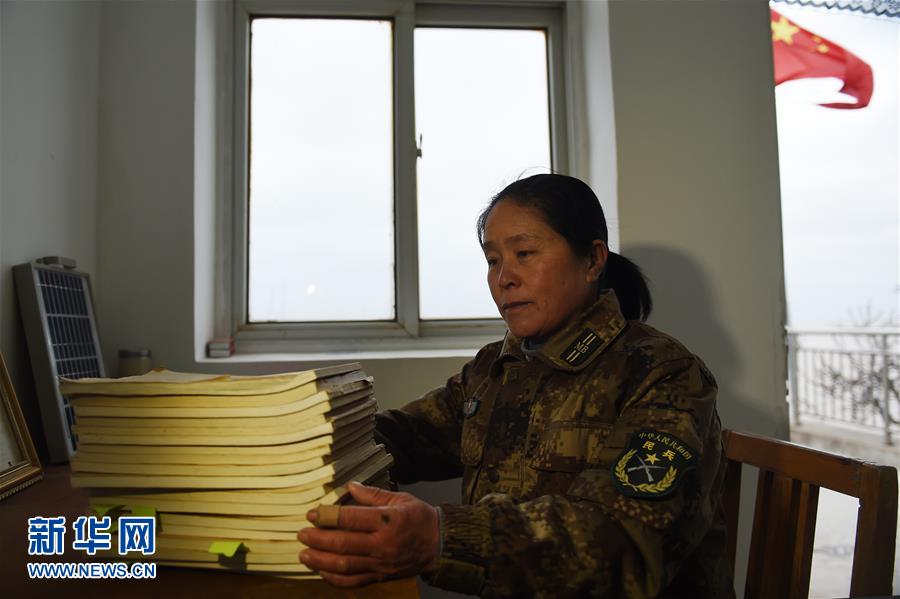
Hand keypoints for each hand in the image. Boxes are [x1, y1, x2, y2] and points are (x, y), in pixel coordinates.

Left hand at [298, 481, 439, 586]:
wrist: (439, 545)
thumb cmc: (419, 518)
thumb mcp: (400, 499)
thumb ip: (373, 494)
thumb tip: (349, 486)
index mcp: (387, 520)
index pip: (351, 519)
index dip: (328, 516)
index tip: (312, 514)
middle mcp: (382, 543)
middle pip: (343, 543)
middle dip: (318, 539)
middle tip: (301, 534)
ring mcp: (380, 563)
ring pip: (345, 565)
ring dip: (321, 560)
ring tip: (304, 554)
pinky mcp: (380, 576)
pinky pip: (353, 581)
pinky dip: (334, 579)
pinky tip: (321, 571)